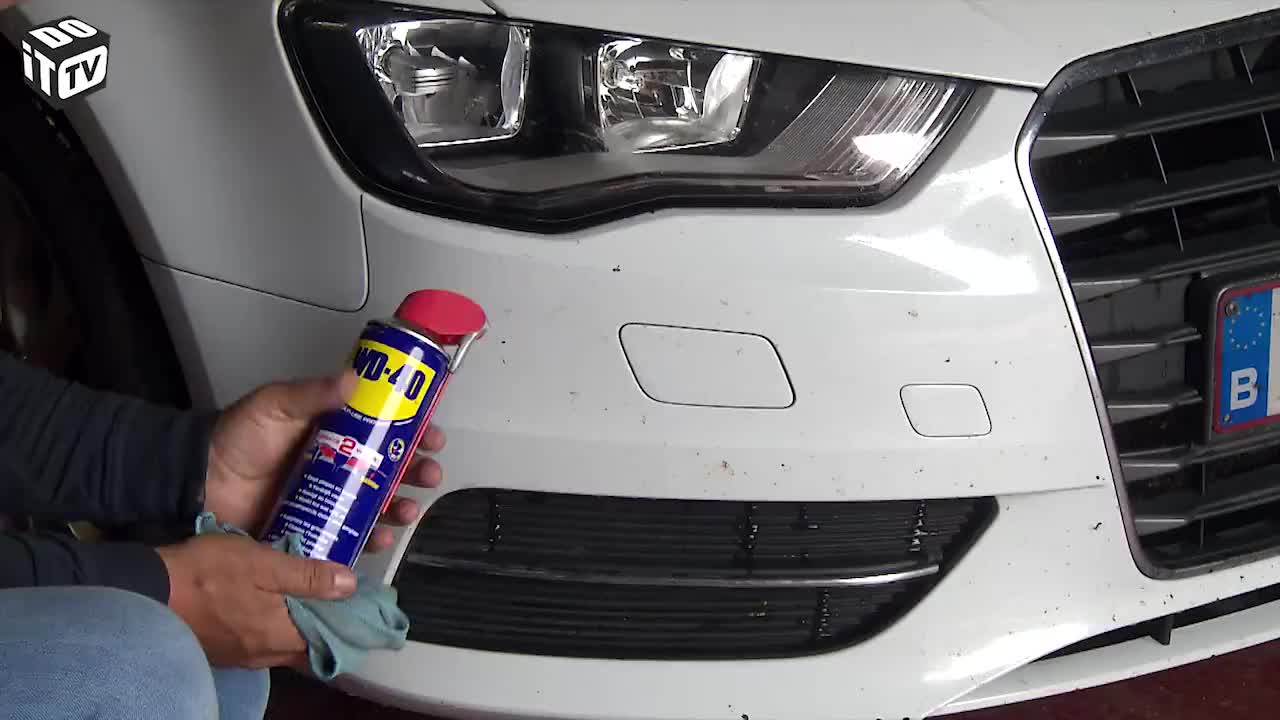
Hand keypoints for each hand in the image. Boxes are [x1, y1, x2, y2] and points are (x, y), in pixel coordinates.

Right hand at [157, 533, 356, 667]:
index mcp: (280, 637)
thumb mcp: (263, 564)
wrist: (144, 592)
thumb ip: (308, 577)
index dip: (349, 624)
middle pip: (307, 647)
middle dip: (326, 627)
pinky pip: (260, 643)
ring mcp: (239, 656)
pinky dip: (275, 628)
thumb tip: (351, 585)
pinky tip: (275, 607)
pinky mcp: (220, 650)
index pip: (330, 641)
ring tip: (312, 599)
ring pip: (283, 646)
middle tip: (341, 599)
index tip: (366, 605)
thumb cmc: (207, 574)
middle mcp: (264, 655)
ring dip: (299, 627)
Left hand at [204, 370, 446, 550]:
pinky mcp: (318, 528)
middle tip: (428, 473)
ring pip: (380, 503)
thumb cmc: (236, 439)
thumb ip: (311, 393)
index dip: (415, 431)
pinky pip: (353, 536)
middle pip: (392, 468)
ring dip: (402, 505)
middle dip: (418, 472)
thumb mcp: (274, 405)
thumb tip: (353, 378)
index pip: (386, 429)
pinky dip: (372, 538)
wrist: (199, 482)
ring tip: (408, 508)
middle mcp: (341, 465)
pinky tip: (381, 537)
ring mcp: (331, 499)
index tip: (432, 436)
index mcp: (337, 431)